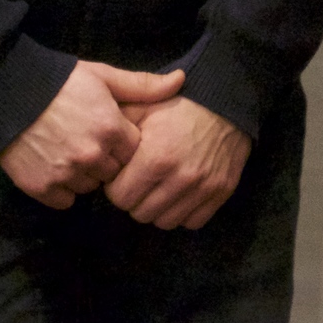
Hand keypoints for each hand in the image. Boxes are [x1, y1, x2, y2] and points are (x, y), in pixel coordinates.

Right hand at [0, 62, 181, 208]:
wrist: (7, 90)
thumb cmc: (59, 80)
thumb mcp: (102, 76)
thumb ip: (142, 85)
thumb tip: (181, 80)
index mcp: (110, 128)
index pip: (134, 151)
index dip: (123, 142)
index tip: (109, 130)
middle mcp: (92, 155)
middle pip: (114, 172)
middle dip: (106, 160)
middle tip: (88, 140)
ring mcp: (66, 174)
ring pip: (91, 187)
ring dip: (85, 175)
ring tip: (70, 150)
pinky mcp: (42, 188)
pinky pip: (66, 201)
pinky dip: (62, 189)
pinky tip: (55, 165)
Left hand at [103, 92, 251, 228]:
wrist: (226, 100)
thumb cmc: (178, 104)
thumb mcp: (143, 106)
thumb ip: (117, 127)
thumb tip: (96, 148)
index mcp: (155, 157)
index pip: (119, 197)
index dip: (116, 186)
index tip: (122, 175)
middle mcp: (180, 178)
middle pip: (140, 214)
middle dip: (135, 199)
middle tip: (140, 182)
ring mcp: (203, 188)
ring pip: (165, 222)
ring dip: (158, 208)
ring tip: (159, 188)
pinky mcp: (221, 192)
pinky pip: (192, 222)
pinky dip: (183, 213)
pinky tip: (179, 194)